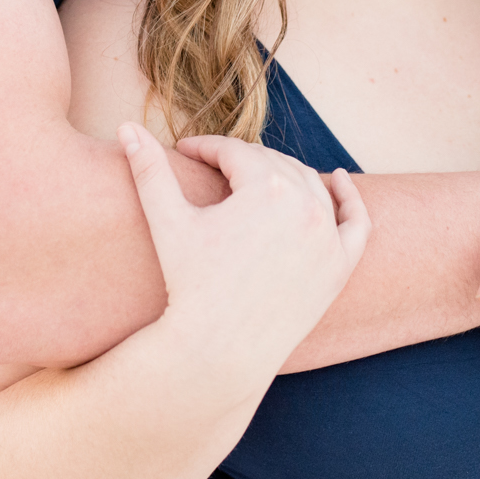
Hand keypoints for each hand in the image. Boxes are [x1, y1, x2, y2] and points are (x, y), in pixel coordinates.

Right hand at [120, 124, 369, 379]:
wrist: (219, 353)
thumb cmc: (188, 284)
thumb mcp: (167, 221)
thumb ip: (148, 170)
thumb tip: (124, 125)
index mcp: (266, 188)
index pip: (234, 152)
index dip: (205, 148)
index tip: (184, 153)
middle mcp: (306, 205)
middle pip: (272, 164)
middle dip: (240, 161)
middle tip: (212, 168)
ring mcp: (328, 237)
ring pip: (309, 185)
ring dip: (283, 174)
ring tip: (252, 176)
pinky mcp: (340, 266)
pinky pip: (355, 222)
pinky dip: (348, 198)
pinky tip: (336, 180)